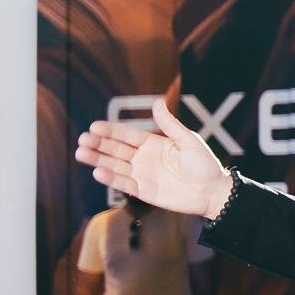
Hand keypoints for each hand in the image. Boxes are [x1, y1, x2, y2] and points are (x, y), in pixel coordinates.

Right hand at [75, 101, 230, 217]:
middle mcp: (144, 159)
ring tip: (81, 153)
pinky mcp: (144, 192)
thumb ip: (170, 124)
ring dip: (98, 160)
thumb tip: (157, 102)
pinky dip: (111, 179)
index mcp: (153, 144)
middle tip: (82, 139)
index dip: (110, 131)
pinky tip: (98, 172)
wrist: (213, 192)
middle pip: (115, 150)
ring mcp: (143, 175)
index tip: (94, 126)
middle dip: (98, 144)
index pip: (126, 135)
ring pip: (115, 166)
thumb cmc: (205, 165)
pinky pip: (124, 185)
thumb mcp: (188, 140)